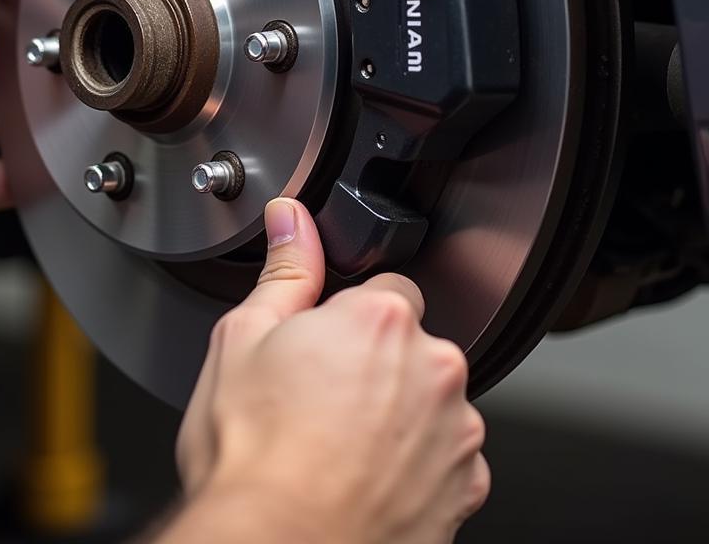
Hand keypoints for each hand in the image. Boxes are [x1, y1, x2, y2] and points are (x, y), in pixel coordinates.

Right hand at [170, 199, 489, 543]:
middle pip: (412, 345)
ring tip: (339, 444)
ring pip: (430, 401)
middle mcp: (434, 368)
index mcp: (381, 319)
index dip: (348, 318)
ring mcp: (456, 433)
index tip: (323, 346)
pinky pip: (446, 458)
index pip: (386, 289)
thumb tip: (292, 220)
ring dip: (399, 413)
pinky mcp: (464, 489)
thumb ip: (284, 270)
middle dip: (376, 363)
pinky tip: (365, 477)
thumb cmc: (254, 455)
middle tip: (321, 398)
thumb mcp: (244, 338)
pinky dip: (416, 464)